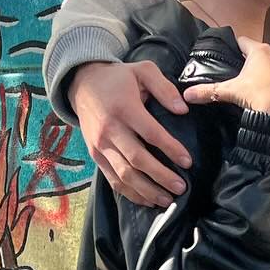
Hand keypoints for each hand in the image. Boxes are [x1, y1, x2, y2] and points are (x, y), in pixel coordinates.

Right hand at [71, 60, 192, 208]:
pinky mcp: (95, 155)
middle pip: (137, 160)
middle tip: (181, 187)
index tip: (187, 161)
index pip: (151, 133)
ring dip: (147, 190)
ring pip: (124, 175)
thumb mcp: (143, 70)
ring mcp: (100, 145)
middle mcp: (110, 130)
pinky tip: (147, 200)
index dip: (171, 149)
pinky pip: (112, 179)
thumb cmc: (117, 78)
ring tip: (167, 200)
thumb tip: (182, 109)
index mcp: (124, 108)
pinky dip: (130, 193)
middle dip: (161, 177)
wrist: (82, 83)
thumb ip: (164, 87)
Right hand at [182, 35, 269, 121]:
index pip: (243, 41)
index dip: (235, 47)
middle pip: (261, 54)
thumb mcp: (229, 92)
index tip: (230, 54)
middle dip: (253, 62)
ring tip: (259, 88)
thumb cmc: (256, 97)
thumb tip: (187, 94)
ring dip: (269, 73)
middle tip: (242, 76)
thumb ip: (208, 91)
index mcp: (260, 51)